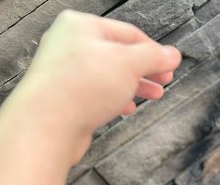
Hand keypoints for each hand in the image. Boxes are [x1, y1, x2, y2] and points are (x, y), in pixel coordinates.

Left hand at [0, 10, 180, 163]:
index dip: (154, 50)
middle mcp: (69, 44)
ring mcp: (65, 71)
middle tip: (163, 80)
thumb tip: (172, 54)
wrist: (47, 125)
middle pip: (119, 54)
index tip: (170, 64)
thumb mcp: (129, 64)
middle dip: (146, 70)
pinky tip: (126, 107)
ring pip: (109, 75)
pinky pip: (97, 92)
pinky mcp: (65, 95)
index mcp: (81, 26)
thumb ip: (154, 57)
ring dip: (134, 86)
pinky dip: (116, 98)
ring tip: (153, 95)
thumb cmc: (79, 88)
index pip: (129, 33)